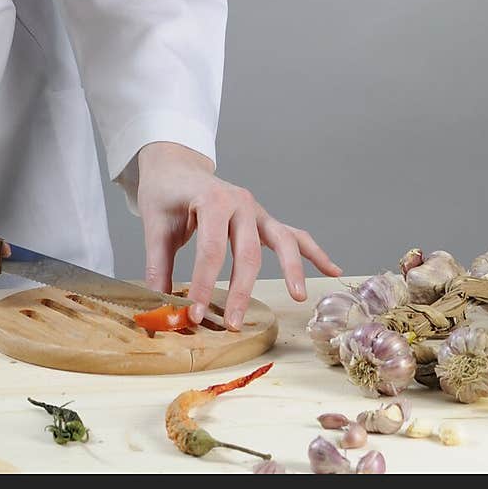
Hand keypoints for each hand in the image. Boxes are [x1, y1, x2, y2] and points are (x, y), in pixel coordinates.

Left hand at [135, 141, 342, 329]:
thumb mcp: (154, 224)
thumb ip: (158, 265)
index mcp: (212, 200)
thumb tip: (160, 307)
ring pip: (282, 240)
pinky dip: (314, 252)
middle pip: (247, 251)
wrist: (176, 165)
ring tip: (298, 296)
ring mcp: (256, 210)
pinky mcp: (263, 219)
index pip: (211, 249)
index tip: (194, 314)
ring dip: (292, 269)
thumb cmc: (165, 192)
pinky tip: (333, 270)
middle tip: (233, 323)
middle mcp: (240, 202)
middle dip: (241, 290)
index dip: (203, 284)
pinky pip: (293, 235)